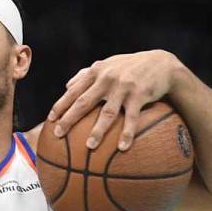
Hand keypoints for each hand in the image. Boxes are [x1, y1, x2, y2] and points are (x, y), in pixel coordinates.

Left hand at [47, 50, 183, 149]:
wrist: (161, 63)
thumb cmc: (130, 66)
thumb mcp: (107, 64)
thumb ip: (86, 74)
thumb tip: (67, 86)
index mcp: (96, 72)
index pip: (73, 91)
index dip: (61, 105)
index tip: (50, 120)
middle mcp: (107, 78)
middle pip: (84, 102)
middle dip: (69, 119)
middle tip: (58, 134)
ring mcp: (123, 87)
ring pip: (107, 112)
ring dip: (98, 131)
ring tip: (89, 146)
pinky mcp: (140, 95)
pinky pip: (131, 118)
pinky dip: (127, 133)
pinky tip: (122, 147)